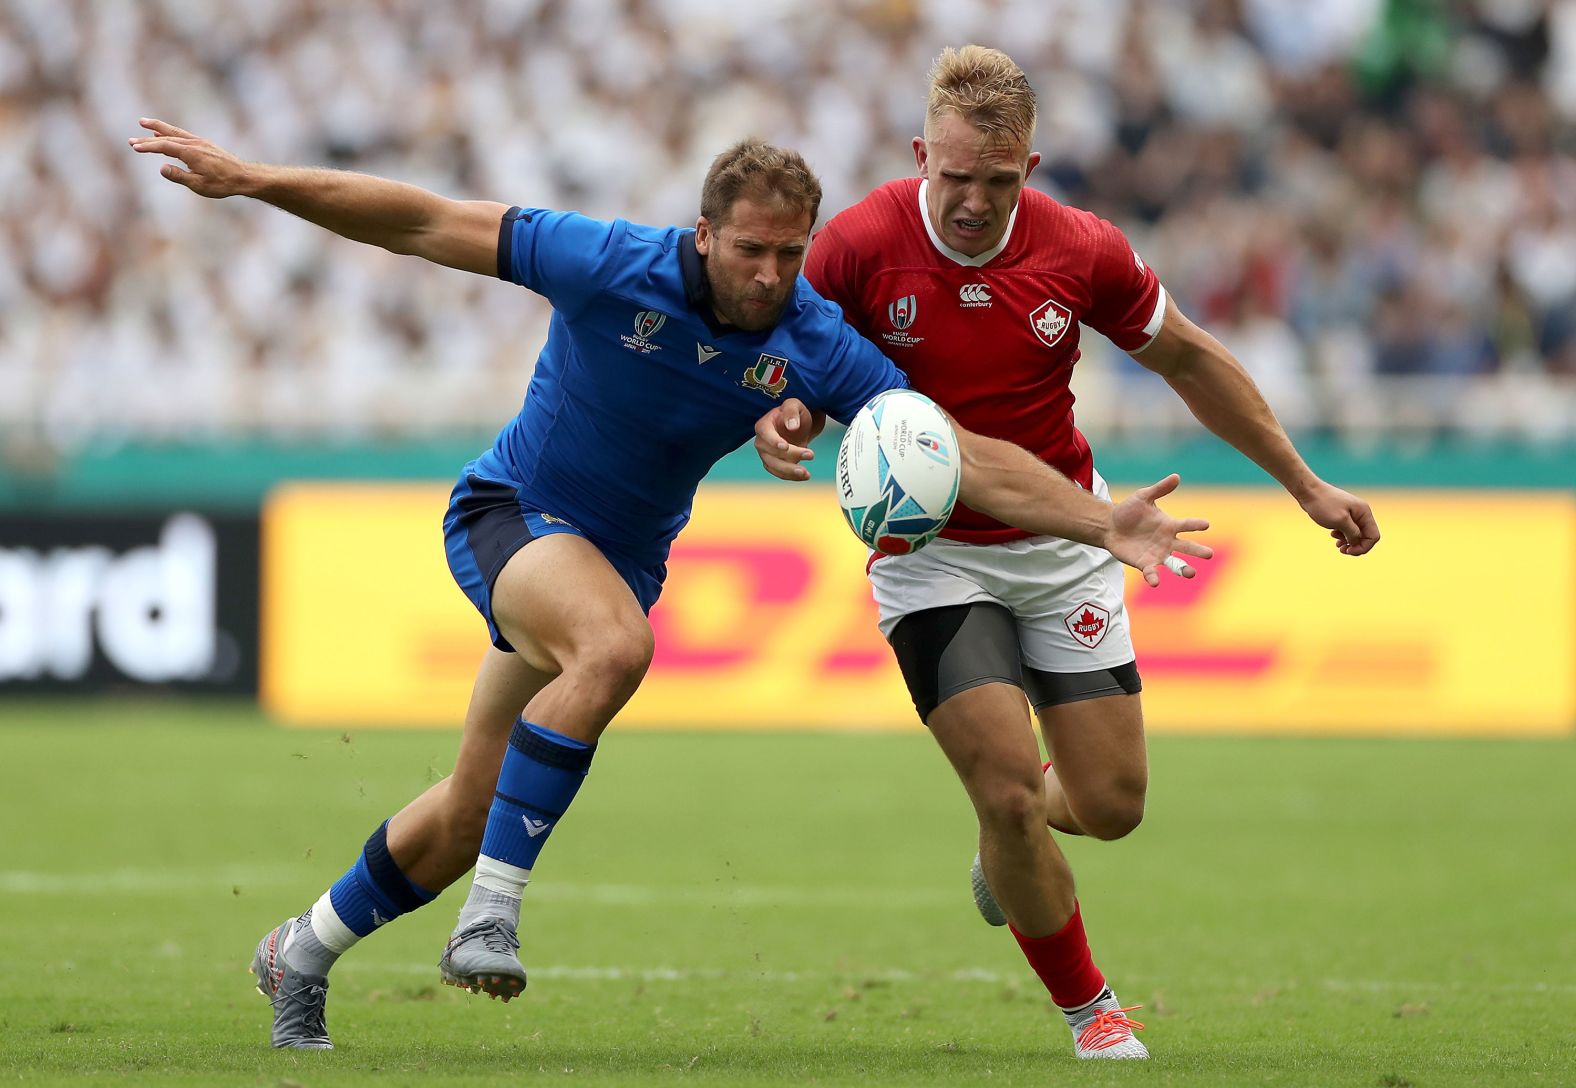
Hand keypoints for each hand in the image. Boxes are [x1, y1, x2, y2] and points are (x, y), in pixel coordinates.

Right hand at [128, 118, 251, 197]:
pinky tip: (164, 134)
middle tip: (130, 139)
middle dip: (147, 137)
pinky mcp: (204, 144)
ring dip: (158, 128)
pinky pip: (183, 135)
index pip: (164, 146)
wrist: (244, 176)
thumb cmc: (222, 183)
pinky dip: (171, 133)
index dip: (148, 146)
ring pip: (175, 132)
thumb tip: (161, 168)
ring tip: (144, 123)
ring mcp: (200, 142)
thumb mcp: (199, 184)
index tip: (134, 147)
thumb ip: (179, 176)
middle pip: (166, 137)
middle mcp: (194, 143)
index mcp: (190, 152)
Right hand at [754, 397, 815, 480]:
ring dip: (790, 471)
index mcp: (763, 425)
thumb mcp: (794, 405)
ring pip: (774, 467)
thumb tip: (792, 426)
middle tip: (810, 454)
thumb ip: (791, 412)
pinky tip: (804, 476)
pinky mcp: (775, 465)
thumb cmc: (794, 413)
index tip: (785, 446)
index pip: (765, 434)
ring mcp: (767, 455)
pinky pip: (780, 474)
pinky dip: (792, 477)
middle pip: (771, 453)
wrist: (798, 426)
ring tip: (806, 472)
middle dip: (791, 456)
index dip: (773, 441)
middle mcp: (762, 442)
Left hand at [1108, 474, 1212, 586]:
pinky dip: (1154, 577)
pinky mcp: (1144, 563)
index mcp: (1170, 525)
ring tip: (1190, 573)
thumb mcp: (1143, 497)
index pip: (1186, 525)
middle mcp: (1167, 541)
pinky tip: (1155, 581)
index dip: (1196, 525)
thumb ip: (1159, 489)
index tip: (1206, 524)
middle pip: (1187, 547)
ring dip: (1183, 569)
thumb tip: (1176, 477)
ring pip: (1174, 564)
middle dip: (1198, 551)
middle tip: (1209, 554)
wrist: (1109, 526)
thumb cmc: (1128, 511)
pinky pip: (1152, 572)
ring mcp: (1157, 554)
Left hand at [1298, 482, 1379, 555]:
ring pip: (1356, 534)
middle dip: (1356, 546)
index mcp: (1364, 512)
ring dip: (1348, 542)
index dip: (1363, 547)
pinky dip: (1342, 535)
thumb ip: (1352, 533)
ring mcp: (1352, 514)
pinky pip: (1348, 529)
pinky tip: (1333, 535)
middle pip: (1366, 536)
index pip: (1373, 536)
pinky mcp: (1343, 515)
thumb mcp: (1340, 521)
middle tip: (1342, 550)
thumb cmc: (1323, 504)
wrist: (1308, 491)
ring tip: (1337, 545)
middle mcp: (1361, 513)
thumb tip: (1357, 543)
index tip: (1349, 551)